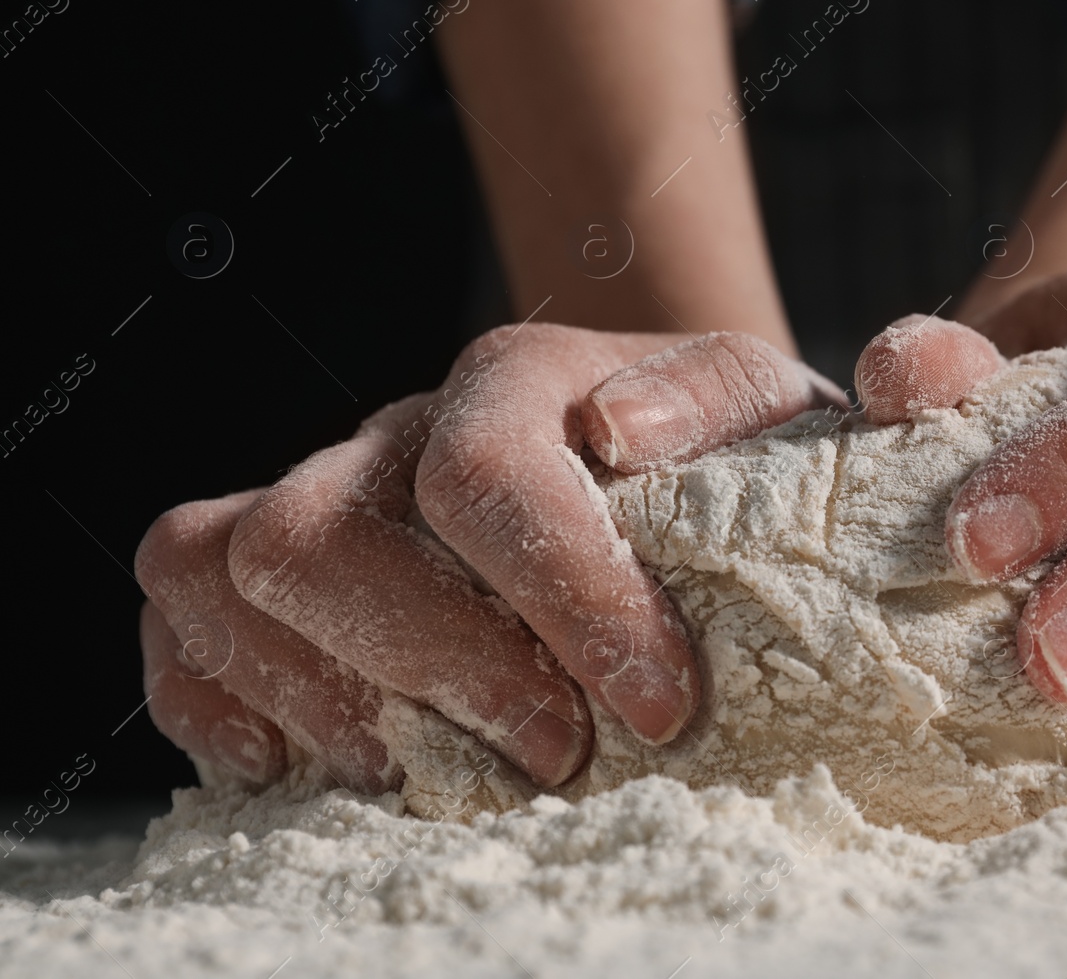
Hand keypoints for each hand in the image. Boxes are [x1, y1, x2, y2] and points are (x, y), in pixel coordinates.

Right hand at [136, 325, 841, 786]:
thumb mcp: (788, 426)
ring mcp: (333, 490)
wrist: (679, 463)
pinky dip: (220, 698)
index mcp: (525, 378)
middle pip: (323, 530)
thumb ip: (806, 400)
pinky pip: (179, 613)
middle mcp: (407, 426)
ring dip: (326, 693)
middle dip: (440, 665)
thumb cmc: (737, 465)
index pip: (488, 472)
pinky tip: (312, 760)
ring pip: (223, 564)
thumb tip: (704, 414)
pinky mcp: (283, 570)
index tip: (658, 706)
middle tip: (557, 754)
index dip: (562, 600)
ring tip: (439, 768)